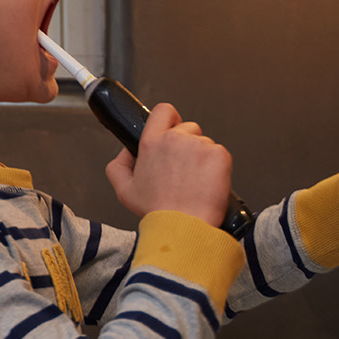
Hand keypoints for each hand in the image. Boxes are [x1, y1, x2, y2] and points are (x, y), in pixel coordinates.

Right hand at [105, 101, 233, 227]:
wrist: (183, 227)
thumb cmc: (158, 212)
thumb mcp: (124, 191)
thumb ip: (118, 165)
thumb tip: (127, 152)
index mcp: (152, 142)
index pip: (163, 111)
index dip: (170, 119)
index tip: (173, 129)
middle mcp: (176, 139)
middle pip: (188, 128)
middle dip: (187, 145)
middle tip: (184, 170)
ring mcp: (199, 145)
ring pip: (205, 143)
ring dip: (202, 158)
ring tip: (195, 182)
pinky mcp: (219, 155)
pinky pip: (220, 154)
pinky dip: (217, 167)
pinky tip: (207, 184)